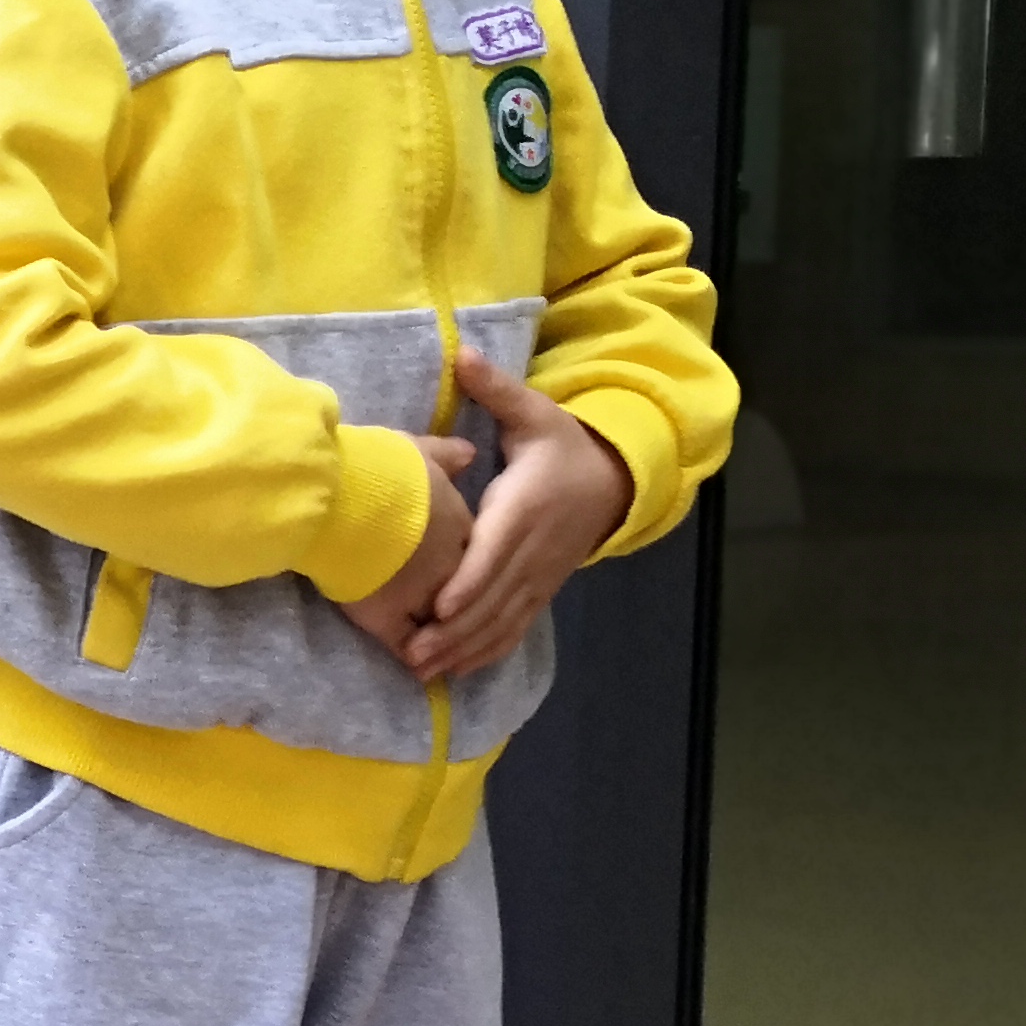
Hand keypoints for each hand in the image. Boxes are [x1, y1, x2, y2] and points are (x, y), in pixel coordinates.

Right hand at [335, 429, 477, 671]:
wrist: (343, 496)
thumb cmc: (380, 469)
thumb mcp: (419, 451)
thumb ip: (446, 455)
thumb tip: (469, 453)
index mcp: (463, 528)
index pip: (476, 559)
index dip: (466, 569)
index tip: (459, 577)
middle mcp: (453, 569)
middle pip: (464, 600)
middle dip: (461, 615)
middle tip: (460, 628)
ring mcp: (424, 598)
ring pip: (443, 630)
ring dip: (444, 645)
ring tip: (439, 660)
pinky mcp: (389, 618)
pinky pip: (408, 647)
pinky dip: (412, 659)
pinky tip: (415, 669)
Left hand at [400, 351, 630, 679]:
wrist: (613, 479)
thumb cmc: (562, 444)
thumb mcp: (535, 413)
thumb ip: (496, 391)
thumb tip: (463, 354)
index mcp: (526, 510)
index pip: (495, 553)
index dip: (468, 583)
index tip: (437, 607)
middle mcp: (534, 551)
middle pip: (493, 598)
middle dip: (454, 631)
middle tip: (412, 653)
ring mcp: (541, 576)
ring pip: (503, 620)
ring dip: (465, 649)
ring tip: (423, 670)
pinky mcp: (542, 590)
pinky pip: (516, 626)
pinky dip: (488, 650)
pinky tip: (456, 671)